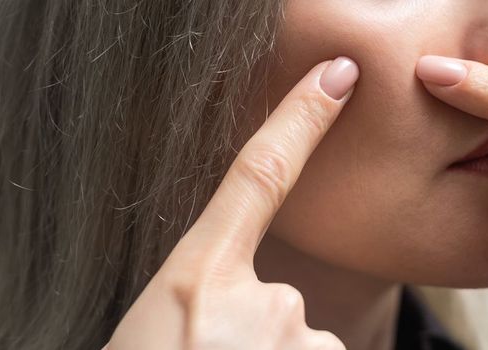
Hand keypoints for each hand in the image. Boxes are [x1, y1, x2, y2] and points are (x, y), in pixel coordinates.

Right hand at [106, 57, 358, 349]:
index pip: (258, 176)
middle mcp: (262, 301)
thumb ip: (205, 295)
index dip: (300, 122)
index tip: (335, 78)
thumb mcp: (152, 322)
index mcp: (199, 278)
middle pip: (279, 297)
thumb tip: (235, 300)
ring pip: (300, 340)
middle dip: (253, 330)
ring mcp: (301, 341)